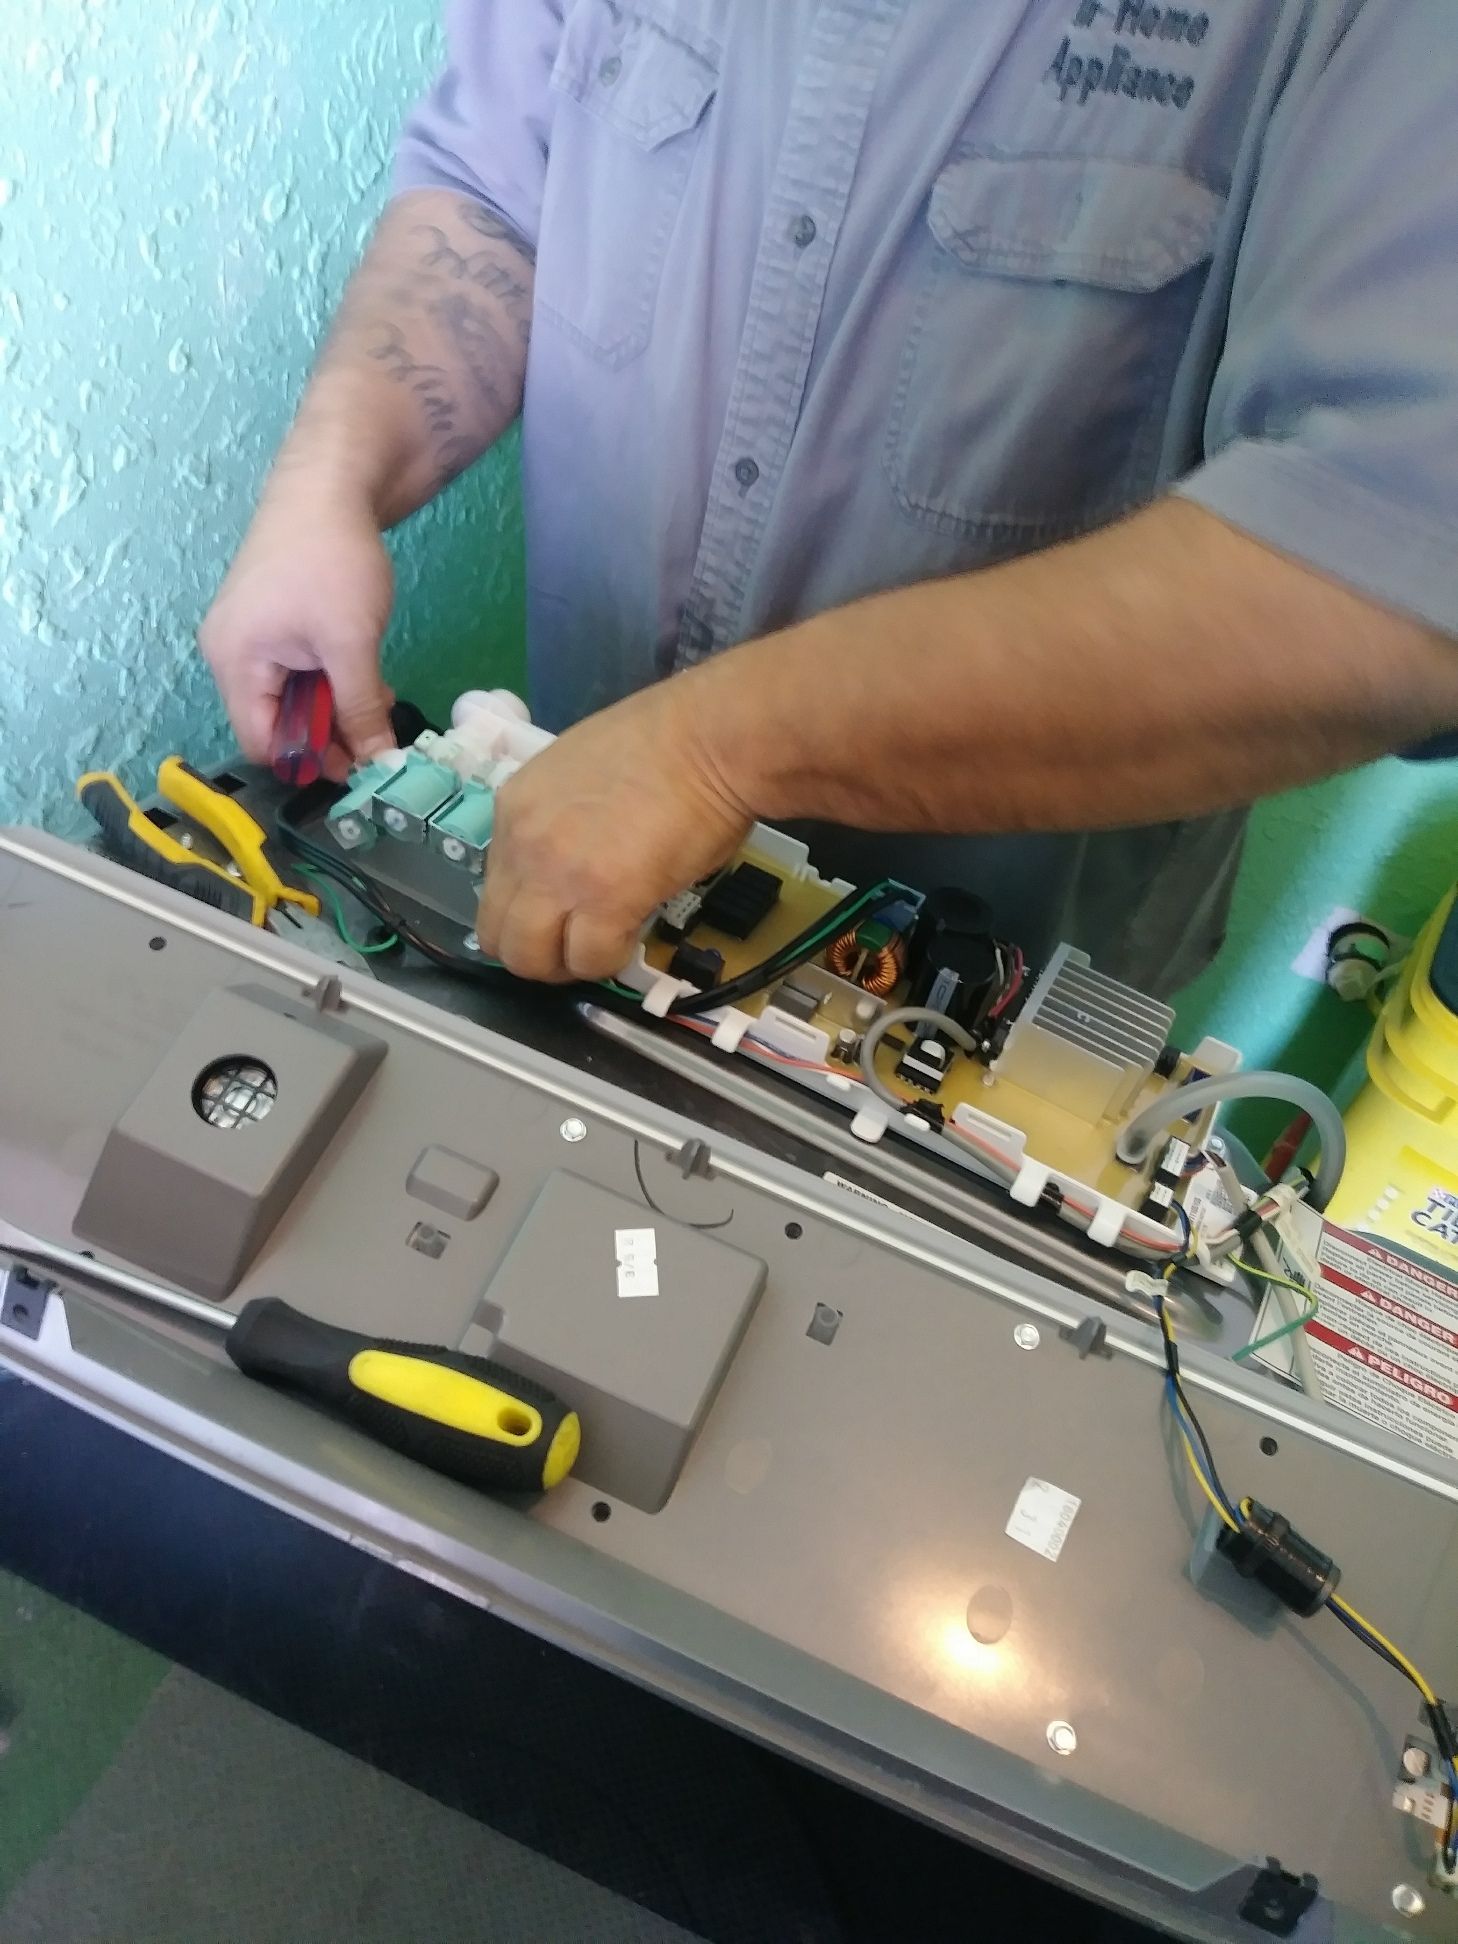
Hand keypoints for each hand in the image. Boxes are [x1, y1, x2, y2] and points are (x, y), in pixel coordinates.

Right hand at [199, 482, 396, 780]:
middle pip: (274, 723)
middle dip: (326, 736)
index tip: (359, 768)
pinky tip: (367, 679)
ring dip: (335, 708)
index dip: (308, 762)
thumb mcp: (352, 643)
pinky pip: (297, 671)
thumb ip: (362, 708)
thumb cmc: (332, 561)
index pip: (261, 742)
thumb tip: (380, 763)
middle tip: (377, 744)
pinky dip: (331, 681)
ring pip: (292, 698)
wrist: (330, 482)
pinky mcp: (272, 622)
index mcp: (234, 661)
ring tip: (378, 706)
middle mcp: (230, 653)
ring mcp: (250, 636)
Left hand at [477, 675, 752, 982]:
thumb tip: (577, 861)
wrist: (711, 737)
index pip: (494, 886)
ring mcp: (558, 876)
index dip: (528, 909)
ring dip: (564, 964)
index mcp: (514, 806)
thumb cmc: (668, 742)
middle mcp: (522, 844)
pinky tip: (629, 941)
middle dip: (535, 951)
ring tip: (598, 949)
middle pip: (498, 934)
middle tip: (575, 945)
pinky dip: (608, 962)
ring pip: (529, 959)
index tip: (560, 912)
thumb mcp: (584, 771)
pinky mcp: (605, 902)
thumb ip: (562, 820)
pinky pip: (588, 960)